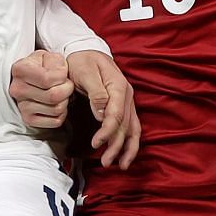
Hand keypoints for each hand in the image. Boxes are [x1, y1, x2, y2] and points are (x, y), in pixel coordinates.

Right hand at [10, 50, 72, 128]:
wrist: (34, 79)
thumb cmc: (44, 67)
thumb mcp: (50, 56)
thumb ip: (56, 62)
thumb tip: (61, 76)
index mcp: (20, 70)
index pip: (47, 80)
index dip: (62, 77)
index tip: (63, 74)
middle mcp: (17, 89)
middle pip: (53, 96)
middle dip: (67, 89)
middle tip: (65, 85)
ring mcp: (21, 107)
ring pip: (57, 109)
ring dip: (65, 101)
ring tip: (60, 93)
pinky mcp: (29, 120)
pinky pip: (56, 121)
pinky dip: (62, 113)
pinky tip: (57, 104)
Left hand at [67, 49, 139, 168]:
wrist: (85, 50)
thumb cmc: (82, 61)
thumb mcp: (85, 72)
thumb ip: (96, 93)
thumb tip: (102, 115)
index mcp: (118, 86)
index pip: (116, 115)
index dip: (107, 132)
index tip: (95, 144)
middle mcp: (126, 95)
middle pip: (126, 125)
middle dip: (116, 146)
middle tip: (105, 162)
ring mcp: (126, 101)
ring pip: (133, 128)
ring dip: (127, 148)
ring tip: (120, 165)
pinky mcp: (123, 105)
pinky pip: (131, 126)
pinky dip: (129, 141)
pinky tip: (124, 154)